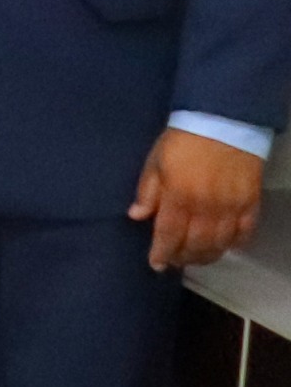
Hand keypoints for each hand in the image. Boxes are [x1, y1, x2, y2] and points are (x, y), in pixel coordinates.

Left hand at [133, 128, 266, 273]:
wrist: (224, 122)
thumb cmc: (183, 141)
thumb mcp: (156, 161)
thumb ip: (147, 191)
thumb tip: (137, 216)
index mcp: (178, 196)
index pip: (168, 234)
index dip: (162, 253)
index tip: (156, 264)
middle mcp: (206, 207)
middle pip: (195, 245)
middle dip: (183, 257)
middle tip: (175, 261)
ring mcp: (231, 207)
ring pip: (220, 244)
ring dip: (206, 255)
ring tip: (196, 257)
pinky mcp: (251, 203)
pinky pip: (245, 233)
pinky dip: (234, 244)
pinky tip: (224, 245)